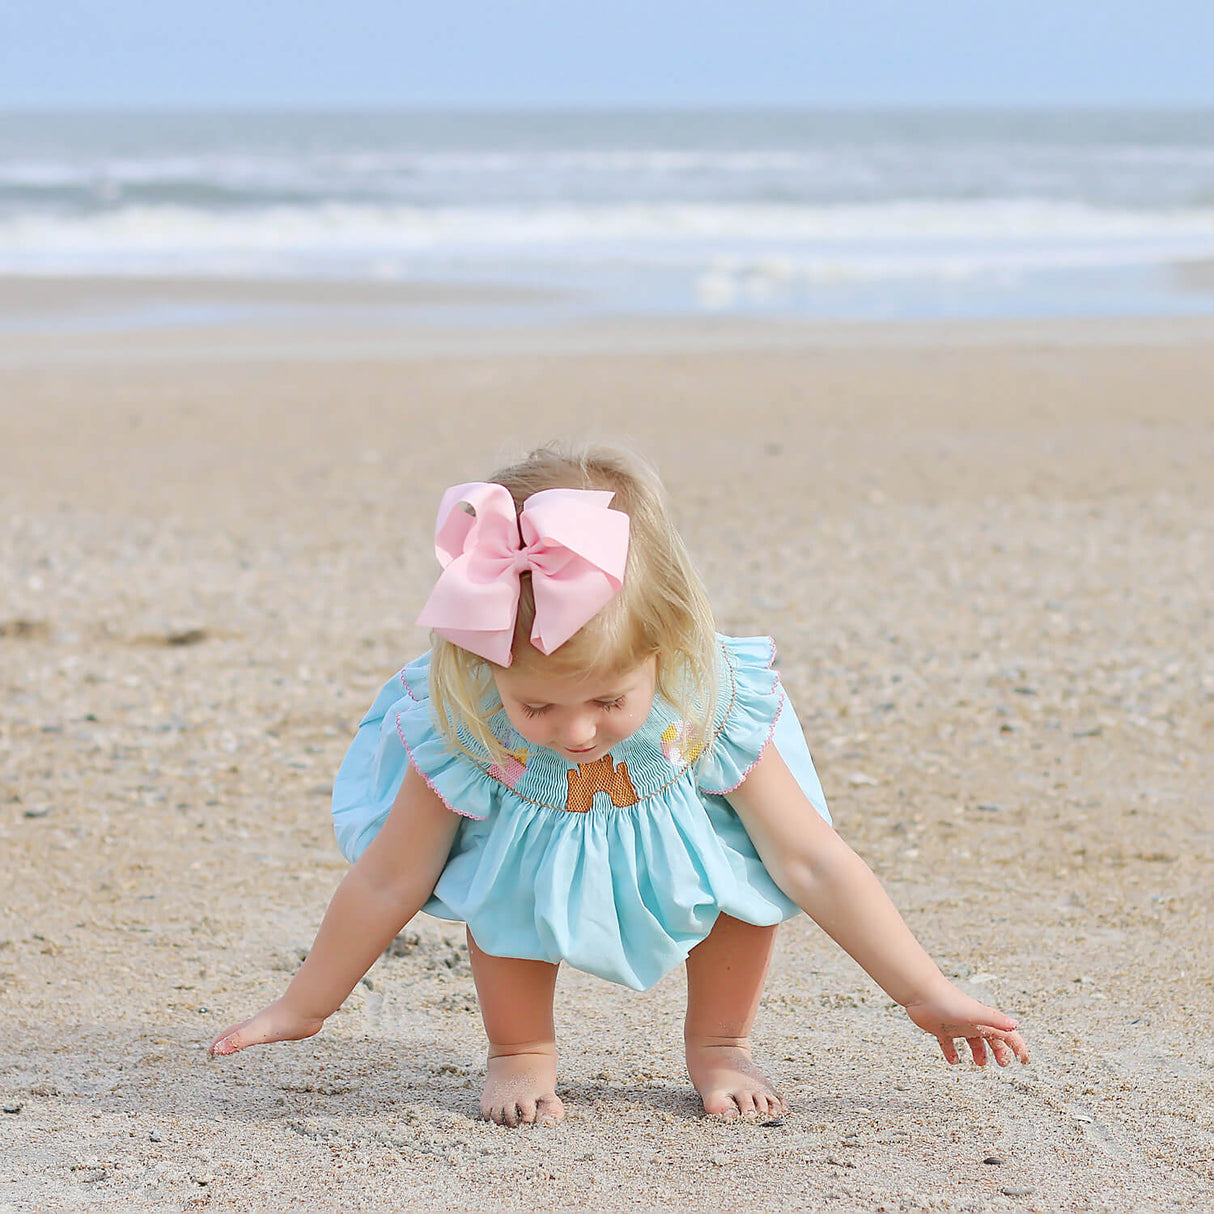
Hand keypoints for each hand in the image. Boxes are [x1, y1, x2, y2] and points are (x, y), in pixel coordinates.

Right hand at [208, 999, 324, 1056]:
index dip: (219, 1042)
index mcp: (251, 1026)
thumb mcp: (255, 1032)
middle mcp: (261, 1023)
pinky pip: (276, 1031)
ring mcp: (275, 1024)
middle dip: (230, 1038)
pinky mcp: (290, 1026)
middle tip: (222, 1046)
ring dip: (250, 1035)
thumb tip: (216, 1050)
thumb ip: (237, 1040)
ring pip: (259, 1030)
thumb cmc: (281, 1020)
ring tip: (247, 1040)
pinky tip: (277, 1033)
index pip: (230, 1034)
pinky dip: (270, 1034)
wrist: (308, 1007)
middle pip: (241, 1030)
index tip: (210, 1051)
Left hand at [905, 981, 1029, 1066]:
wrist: (921, 992)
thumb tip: (1015, 1025)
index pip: (1006, 1033)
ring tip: (980, 1064)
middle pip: (991, 1038)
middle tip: (1003, 1063)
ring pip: (972, 1041)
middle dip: (1000, 1050)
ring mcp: (956, 1025)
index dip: (1017, 1045)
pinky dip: (952, 1053)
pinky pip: (948, 1043)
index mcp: (983, 1019)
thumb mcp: (975, 1012)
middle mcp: (972, 1022)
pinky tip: (953, 1061)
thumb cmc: (948, 999)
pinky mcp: (940, 1029)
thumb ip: (994, 1019)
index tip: (1023, 1059)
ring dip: (978, 1052)